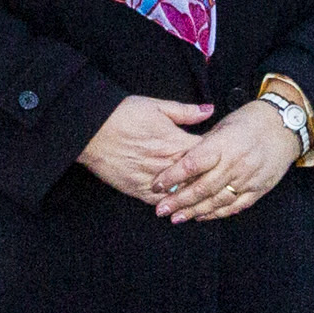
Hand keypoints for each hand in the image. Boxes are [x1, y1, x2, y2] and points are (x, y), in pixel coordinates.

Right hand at [77, 94, 210, 199]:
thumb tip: (210, 110)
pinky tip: (180, 206)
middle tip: (219, 179)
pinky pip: (161, 203)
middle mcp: (168, 165)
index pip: (209, 155)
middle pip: (199, 178)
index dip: (218, 155)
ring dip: (193, 196)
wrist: (91, 130)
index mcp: (176, 143)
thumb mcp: (157, 106)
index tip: (222, 155)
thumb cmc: (123, 114)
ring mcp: (153, 180)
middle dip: (210, 178)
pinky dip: (172, 205)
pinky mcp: (138, 190)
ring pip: (182, 194)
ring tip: (204, 197)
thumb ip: (186, 111)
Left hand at [155, 99, 299, 222]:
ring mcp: (248, 178)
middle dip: (178, 201)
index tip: (157, 185)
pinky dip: (217, 213)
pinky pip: (235, 206)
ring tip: (176, 218)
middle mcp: (236, 163)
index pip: (192, 164)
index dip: (172, 177)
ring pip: (217, 201)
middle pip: (202, 187)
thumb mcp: (223, 125)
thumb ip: (203, 145)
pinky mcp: (259, 189)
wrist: (285, 126)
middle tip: (161, 210)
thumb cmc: (250, 121)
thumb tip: (180, 161)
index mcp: (224, 144)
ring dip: (194, 211)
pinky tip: (201, 216)